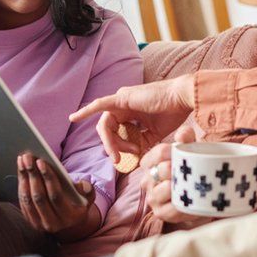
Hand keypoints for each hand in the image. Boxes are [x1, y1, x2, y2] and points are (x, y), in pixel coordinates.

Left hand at [17, 153, 99, 240]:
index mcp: (69, 217)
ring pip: (28, 198)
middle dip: (32, 175)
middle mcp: (53, 224)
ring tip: (22, 160)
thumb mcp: (88, 197)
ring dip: (24, 177)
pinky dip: (21, 184)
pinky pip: (22, 201)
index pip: (56, 196)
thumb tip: (83, 186)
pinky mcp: (30, 220)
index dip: (47, 178)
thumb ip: (88, 191)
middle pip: (39, 197)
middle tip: (27, 157)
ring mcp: (39, 224)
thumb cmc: (78, 203)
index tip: (40, 161)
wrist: (69, 221)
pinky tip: (21, 169)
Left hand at [69, 74, 194, 163]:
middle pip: (108, 130)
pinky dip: (86, 110)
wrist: (183, 99)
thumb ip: (143, 144)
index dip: (120, 146)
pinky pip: (100, 105)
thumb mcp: (155, 134)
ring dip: (110, 142)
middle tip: (119, 158)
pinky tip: (73, 118)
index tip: (132, 156)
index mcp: (132, 113)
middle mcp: (124, 105)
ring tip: (118, 153)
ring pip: (105, 124)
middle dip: (113, 146)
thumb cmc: (173, 113)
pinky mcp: (122, 98)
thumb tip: (136, 157)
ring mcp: (122, 100)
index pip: (117, 132)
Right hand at [140, 126, 209, 225]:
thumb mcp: (190, 149)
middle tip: (192, 169)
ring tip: (192, 185)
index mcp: (150, 161)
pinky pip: (171, 210)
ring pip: (163, 190)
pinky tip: (193, 201)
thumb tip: (182, 136)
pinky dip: (183, 206)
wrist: (200, 196)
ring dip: (179, 187)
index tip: (188, 152)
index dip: (174, 151)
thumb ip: (186, 137)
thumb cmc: (191, 169)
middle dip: (179, 169)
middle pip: (163, 169)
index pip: (159, 152)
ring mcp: (152, 197)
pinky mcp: (161, 213)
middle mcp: (147, 179)